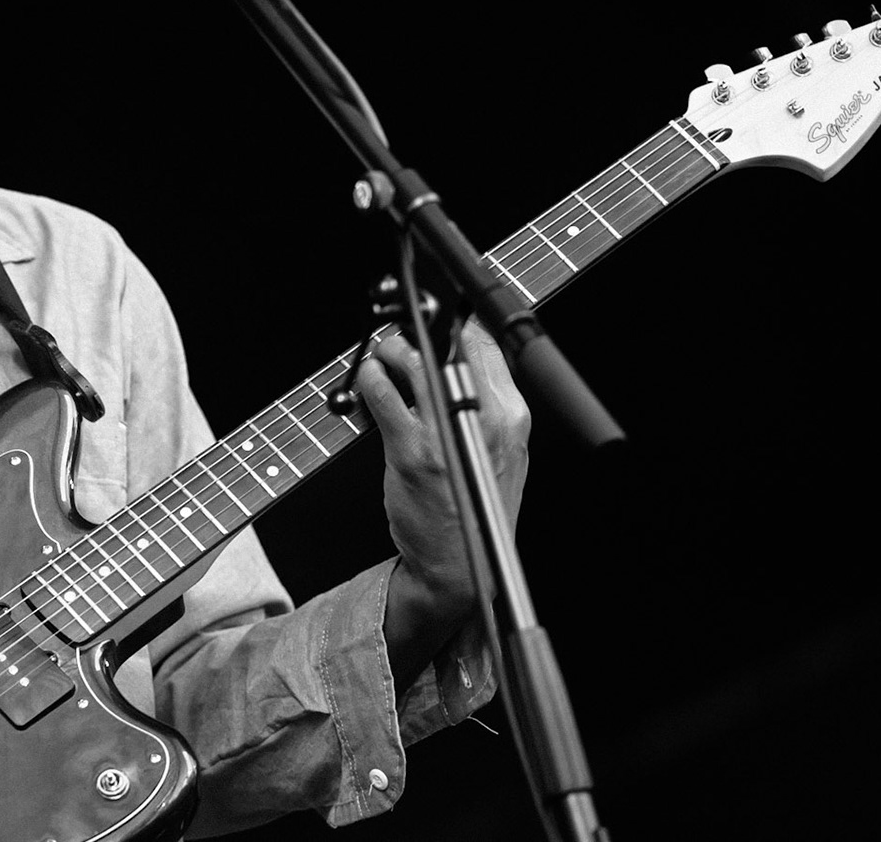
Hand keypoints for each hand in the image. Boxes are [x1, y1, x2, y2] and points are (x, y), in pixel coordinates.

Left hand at [358, 320, 531, 620]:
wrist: (458, 565)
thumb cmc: (473, 506)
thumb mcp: (499, 450)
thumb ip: (486, 402)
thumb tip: (460, 352)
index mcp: (512, 416)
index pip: (485, 342)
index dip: (453, 321)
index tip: (432, 315)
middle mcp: (486, 419)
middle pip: (450, 343)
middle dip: (419, 329)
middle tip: (400, 332)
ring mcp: (447, 433)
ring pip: (414, 360)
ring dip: (391, 349)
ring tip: (384, 356)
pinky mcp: (411, 450)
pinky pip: (383, 393)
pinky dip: (369, 377)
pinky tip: (368, 380)